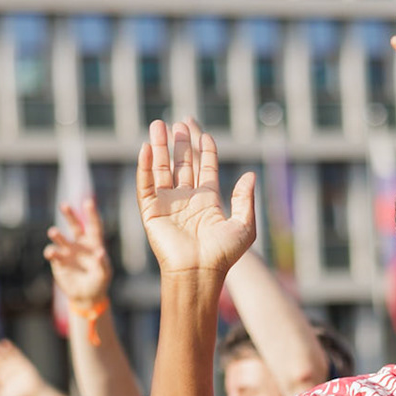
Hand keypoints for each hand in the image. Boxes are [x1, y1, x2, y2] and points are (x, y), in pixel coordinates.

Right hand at [45, 197, 112, 306]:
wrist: (86, 296)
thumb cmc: (99, 282)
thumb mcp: (104, 274)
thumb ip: (103, 263)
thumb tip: (100, 252)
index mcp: (94, 243)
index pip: (93, 226)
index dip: (91, 214)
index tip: (88, 202)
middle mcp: (80, 244)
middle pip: (74, 226)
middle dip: (69, 215)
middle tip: (64, 205)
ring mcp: (68, 252)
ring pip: (60, 238)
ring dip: (56, 234)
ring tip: (53, 232)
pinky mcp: (58, 262)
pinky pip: (53, 253)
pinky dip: (51, 252)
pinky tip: (51, 253)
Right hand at [136, 119, 256, 277]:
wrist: (198, 271)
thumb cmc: (223, 254)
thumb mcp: (244, 225)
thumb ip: (245, 199)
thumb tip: (250, 175)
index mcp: (207, 202)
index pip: (205, 170)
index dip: (205, 152)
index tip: (205, 135)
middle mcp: (186, 201)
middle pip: (181, 165)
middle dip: (179, 144)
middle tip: (178, 124)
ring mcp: (167, 204)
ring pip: (162, 169)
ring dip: (159, 148)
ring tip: (158, 125)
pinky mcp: (151, 211)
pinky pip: (145, 184)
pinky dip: (144, 166)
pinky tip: (146, 147)